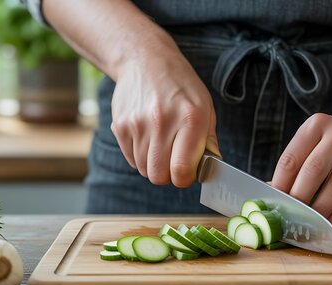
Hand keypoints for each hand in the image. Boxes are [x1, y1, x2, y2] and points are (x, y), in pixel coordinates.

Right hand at [110, 39, 219, 186]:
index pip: (181, 170)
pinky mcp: (119, 125)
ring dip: (153, 164)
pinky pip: (130, 158)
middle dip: (167, 175)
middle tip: (173, 161)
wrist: (145, 59)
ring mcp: (137, 124)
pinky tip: (147, 136)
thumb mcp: (204, 106)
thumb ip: (209, 140)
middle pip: (158, 176)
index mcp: (190, 118)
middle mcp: (162, 121)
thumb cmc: (180, 87)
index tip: (187, 171)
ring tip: (160, 143)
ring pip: (143, 169)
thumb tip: (212, 168)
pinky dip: (139, 155)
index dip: (185, 178)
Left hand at [271, 113, 331, 229]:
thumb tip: (274, 200)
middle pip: (315, 170)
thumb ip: (297, 167)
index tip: (275, 206)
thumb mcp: (314, 145)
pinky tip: (331, 225)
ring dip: (321, 210)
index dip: (280, 186)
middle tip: (291, 219)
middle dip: (300, 199)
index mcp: (317, 124)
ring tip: (310, 226)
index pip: (292, 158)